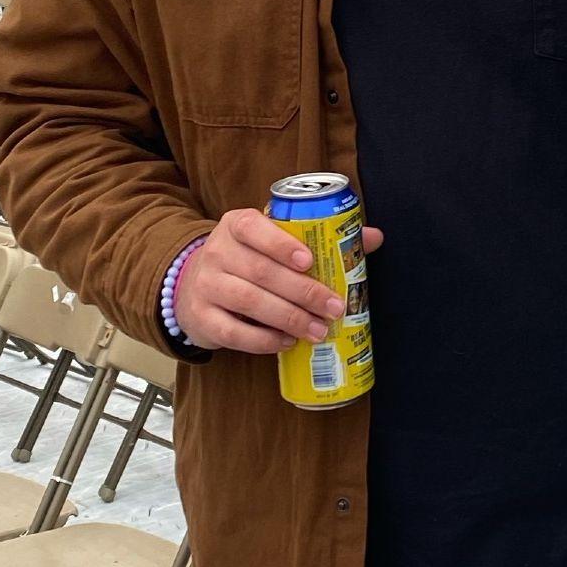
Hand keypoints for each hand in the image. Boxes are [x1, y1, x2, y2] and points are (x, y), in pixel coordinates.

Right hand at [173, 205, 384, 354]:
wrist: (193, 287)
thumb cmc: (248, 261)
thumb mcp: (273, 242)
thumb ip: (320, 238)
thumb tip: (373, 237)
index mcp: (237, 225)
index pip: (255, 228)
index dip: (282, 244)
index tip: (310, 262)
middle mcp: (216, 251)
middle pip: (261, 271)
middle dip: (303, 291)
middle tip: (334, 308)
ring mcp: (205, 285)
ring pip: (249, 301)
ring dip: (289, 318)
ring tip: (318, 330)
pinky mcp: (201, 318)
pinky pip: (233, 332)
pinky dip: (263, 340)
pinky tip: (287, 342)